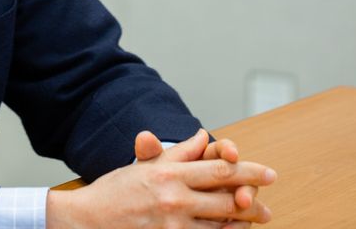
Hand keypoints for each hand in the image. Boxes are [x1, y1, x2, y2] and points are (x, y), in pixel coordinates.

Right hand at [47, 129, 275, 227]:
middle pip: (227, 199)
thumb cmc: (115, 192)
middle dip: (252, 202)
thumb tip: (202, 136)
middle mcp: (174, 200)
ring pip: (220, 225)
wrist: (86, 220)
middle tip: (266, 206)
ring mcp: (173, 226)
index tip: (268, 173)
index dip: (249, 171)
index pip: (220, 170)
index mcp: (170, 174)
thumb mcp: (146, 165)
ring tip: (256, 220)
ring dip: (241, 223)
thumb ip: (179, 152)